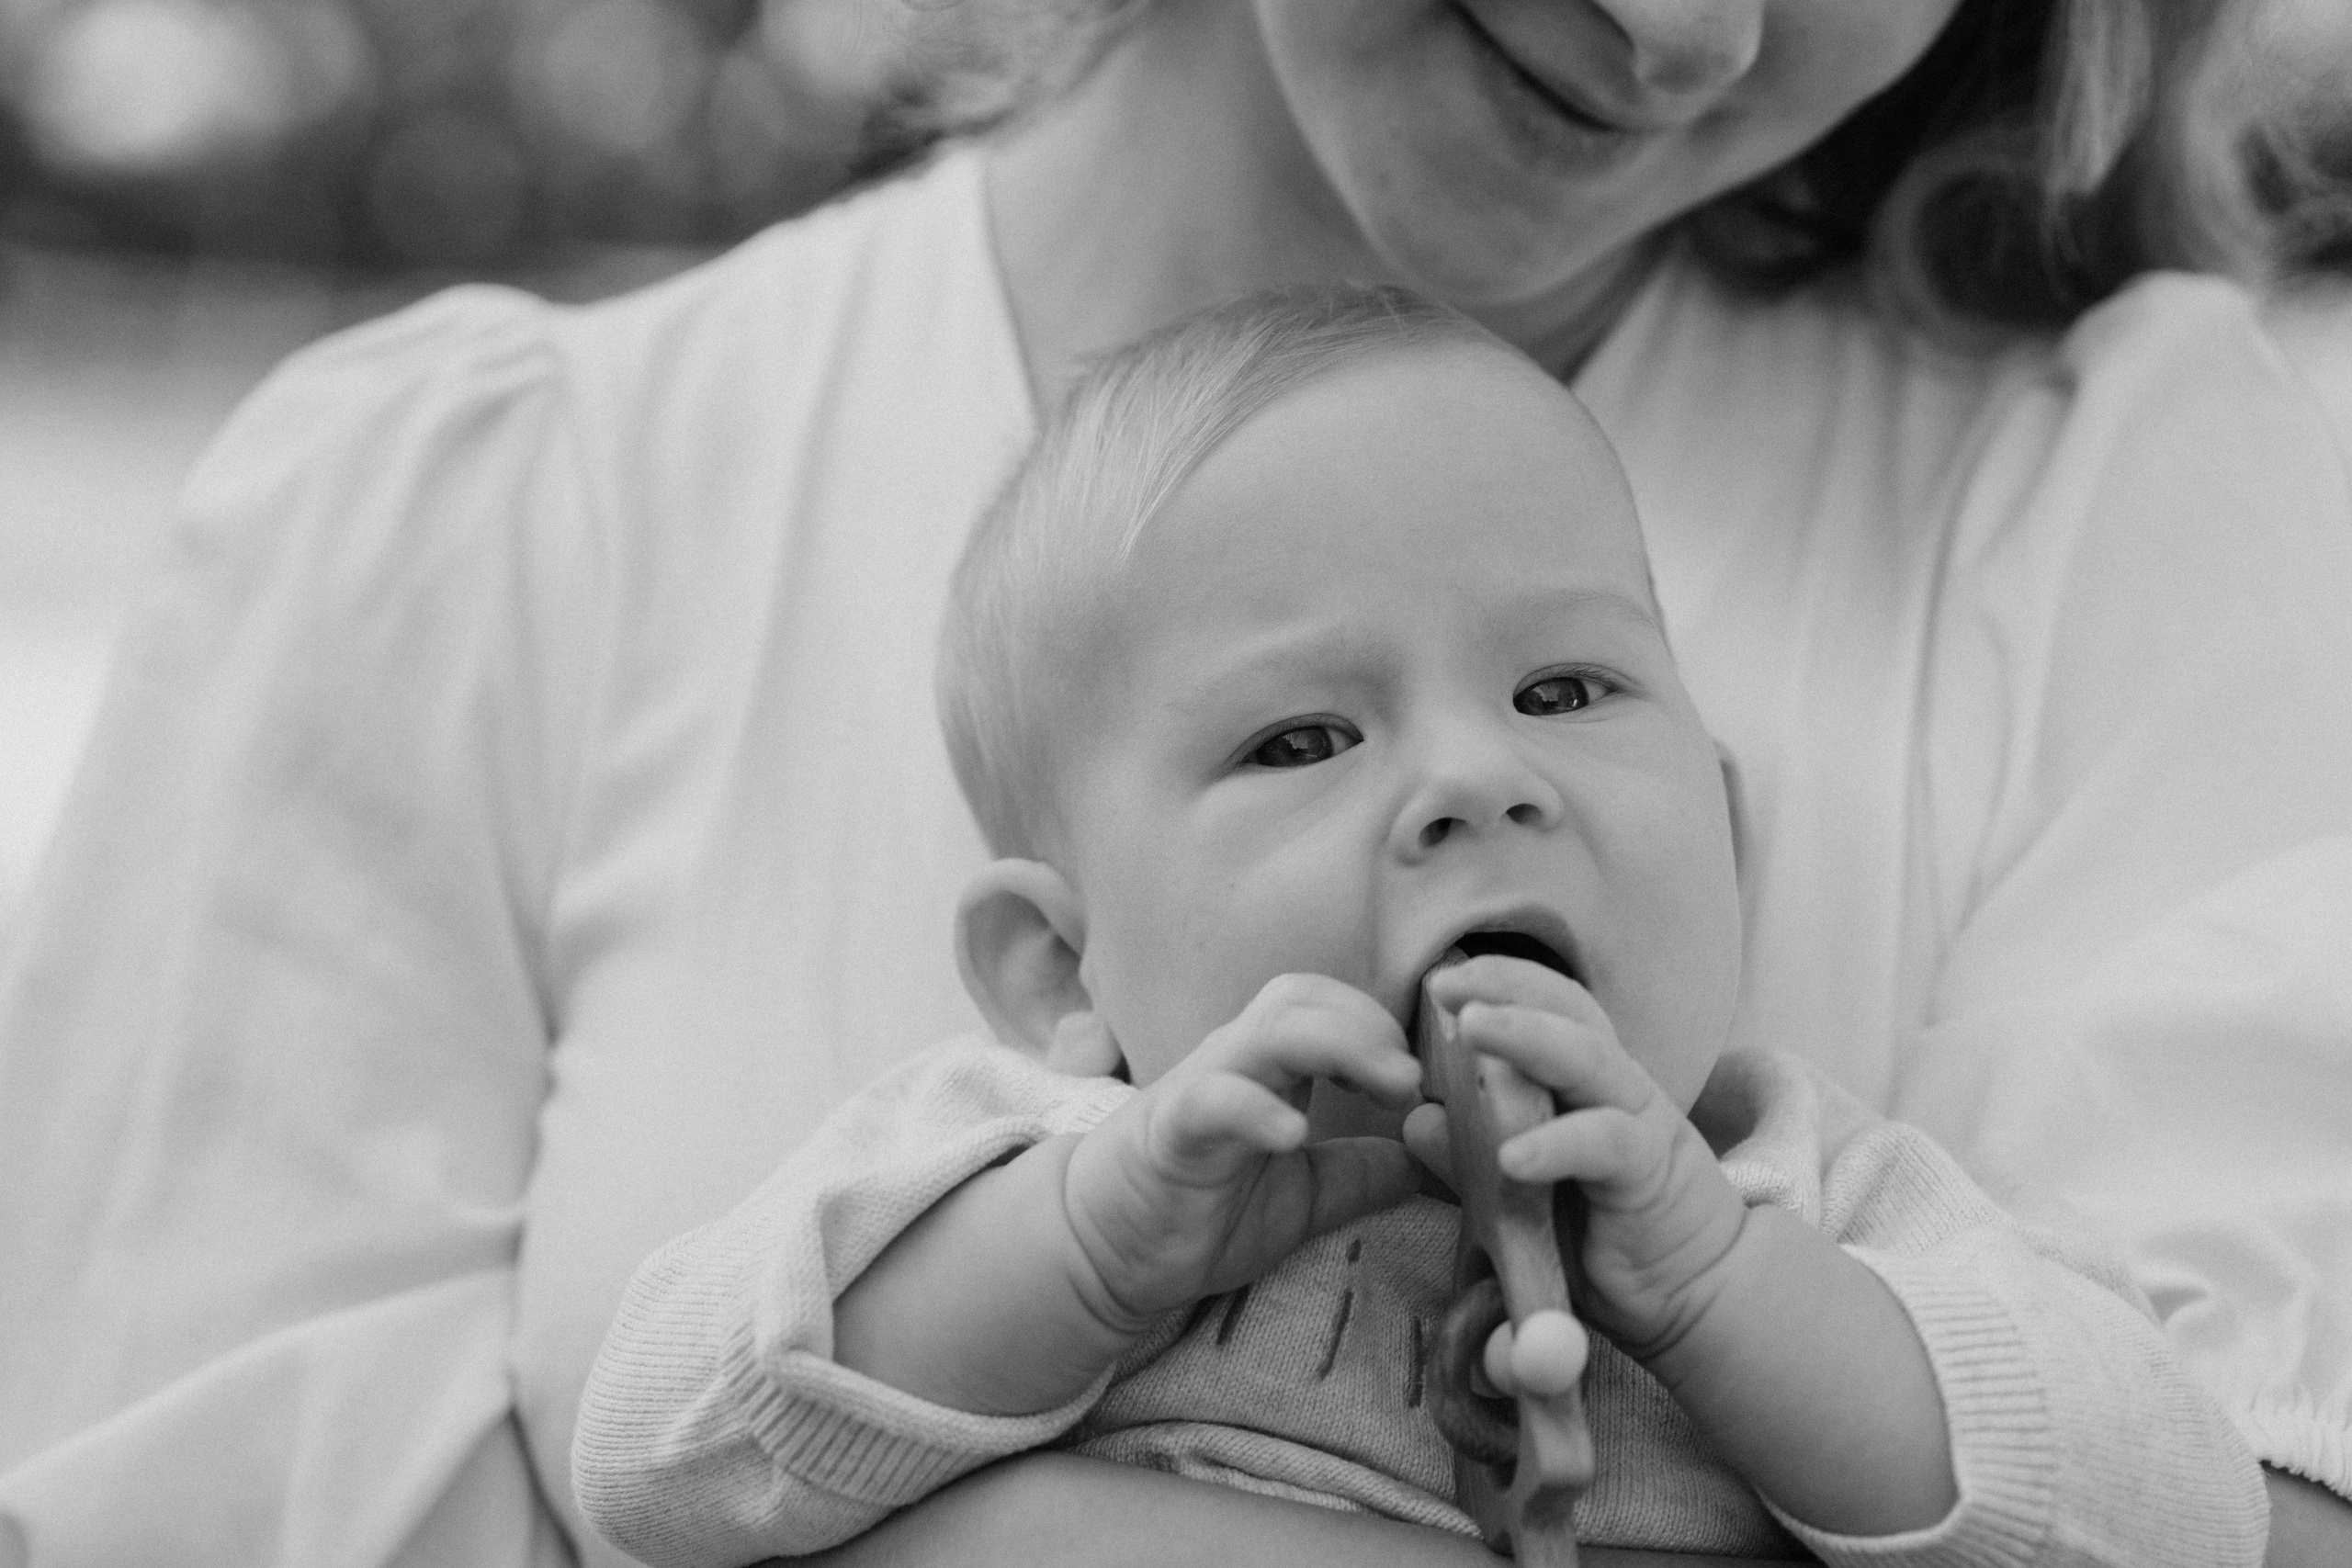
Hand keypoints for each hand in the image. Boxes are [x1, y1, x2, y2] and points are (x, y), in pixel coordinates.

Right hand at [1061, 973, 1424, 1333]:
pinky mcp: (1170, 1132)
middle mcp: (1235, 1062)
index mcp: (1266, 1068)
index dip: (1380, 1028)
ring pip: (1270, 1032)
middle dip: (1370, 1024)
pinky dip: (1258, 1108)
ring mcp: (1201, 1090)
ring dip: (1341, 1046)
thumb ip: (1359, 1176)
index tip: (1417, 1085)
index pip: (1326, 1006)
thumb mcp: (1302, 1198)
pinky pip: (1214, 1100)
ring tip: (1390, 1087)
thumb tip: (1430, 1159)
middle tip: (1412, 1081)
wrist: (1103, 1251)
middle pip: (1301, 998)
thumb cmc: (1200, 1210)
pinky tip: (1295, 1135)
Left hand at [1414, 956, 1747, 1361]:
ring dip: (1527, 1036)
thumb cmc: (1607, 1238)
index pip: (1548, 1010)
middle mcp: (1614, 1088)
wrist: (1697, 1294)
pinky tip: (1510, 1157)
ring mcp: (1638, 1123)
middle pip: (1569, 1012)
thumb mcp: (1524, 1197)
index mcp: (1584, 1086)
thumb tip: (1419, 1120)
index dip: (1498, 985)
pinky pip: (1605, 1145)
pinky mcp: (1652, 1173)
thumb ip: (1473, 1162)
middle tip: (1445, 983)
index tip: (1439, 983)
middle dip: (1506, 987)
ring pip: (1588, 1059)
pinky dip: (1557, 1144)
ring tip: (1471, 1027)